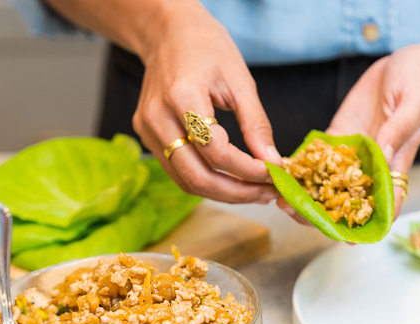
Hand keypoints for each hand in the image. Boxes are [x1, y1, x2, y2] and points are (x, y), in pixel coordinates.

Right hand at [132, 1, 281, 203]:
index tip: (273, 173)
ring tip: (252, 192)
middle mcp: (158, 119)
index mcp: (182, 96)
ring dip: (223, 193)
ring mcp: (148, 131)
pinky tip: (230, 181)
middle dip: (237, 192)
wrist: (166, 34)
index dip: (248, 170)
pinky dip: (206, 182)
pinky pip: (178, 172)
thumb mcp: (239, 80)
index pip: (217, 152)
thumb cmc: (205, 47)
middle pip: (198, 177)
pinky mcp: (147, 137)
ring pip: (186, 182)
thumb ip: (256, 124)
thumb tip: (272, 161)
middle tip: (265, 194)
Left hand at [278, 44, 419, 226]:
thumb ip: (397, 130)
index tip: (347, 238)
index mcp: (394, 163)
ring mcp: (351, 153)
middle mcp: (369, 164)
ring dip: (305, 195)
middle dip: (322, 212)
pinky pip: (317, 157)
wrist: (405, 62)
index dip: (367, 224)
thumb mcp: (414, 103)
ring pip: (326, 183)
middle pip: (346, 199)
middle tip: (296, 214)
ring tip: (282, 198)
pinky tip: (281, 173)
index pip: (383, 202)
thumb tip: (380, 156)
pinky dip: (300, 167)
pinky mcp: (336, 137)